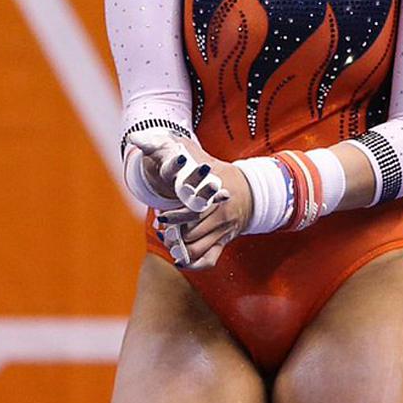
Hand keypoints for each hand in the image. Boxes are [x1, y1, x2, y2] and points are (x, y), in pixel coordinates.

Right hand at [129, 133, 228, 212]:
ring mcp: (190, 192)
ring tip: (216, 185)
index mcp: (166, 171)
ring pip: (197, 197)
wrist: (171, 164)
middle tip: (204, 168)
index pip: (168, 170)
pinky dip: (218, 197)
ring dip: (207, 193)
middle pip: (184, 186)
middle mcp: (177, 185)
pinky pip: (210, 198)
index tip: (182, 157)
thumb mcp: (155, 144)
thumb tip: (133, 138)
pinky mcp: (202, 194)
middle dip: (194, 179)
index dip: (174, 165)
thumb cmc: (163, 152)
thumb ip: (146, 142)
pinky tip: (226, 194)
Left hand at [154, 153, 253, 270]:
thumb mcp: (205, 160)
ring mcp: (223, 231)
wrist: (251, 190)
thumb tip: (150, 138)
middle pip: (192, 232)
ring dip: (180, 248)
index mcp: (215, 196)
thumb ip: (183, 150)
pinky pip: (210, 260)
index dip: (174, 217)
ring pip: (198, 248)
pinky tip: (181, 260)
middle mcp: (220, 216)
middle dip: (174, 233)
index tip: (162, 217)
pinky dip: (195, 264)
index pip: (192, 211)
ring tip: (169, 240)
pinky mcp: (224, 242)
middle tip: (162, 229)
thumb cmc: (221, 174)